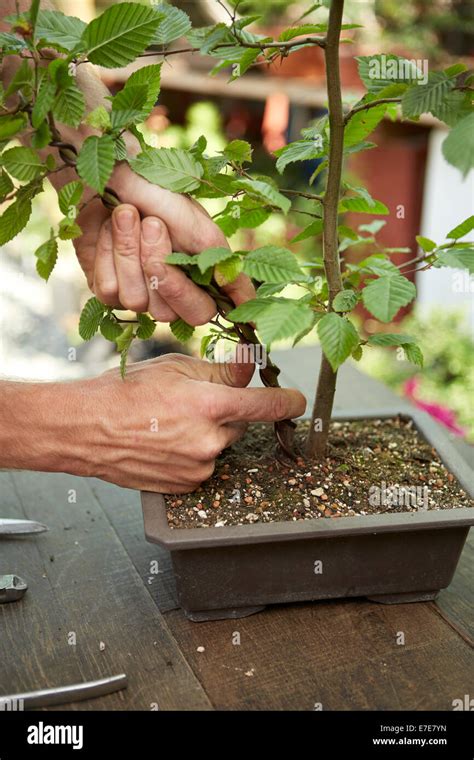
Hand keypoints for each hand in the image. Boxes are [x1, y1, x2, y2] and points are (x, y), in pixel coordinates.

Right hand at [74, 353, 305, 492]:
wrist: (88, 429)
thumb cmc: (125, 392)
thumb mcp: (176, 367)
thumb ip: (221, 370)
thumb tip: (251, 363)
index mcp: (210, 406)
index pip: (267, 405)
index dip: (287, 401)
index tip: (297, 400)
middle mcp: (210, 441)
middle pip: (240, 425)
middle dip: (227, 413)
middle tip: (193, 404)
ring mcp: (198, 468)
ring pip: (221, 446)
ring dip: (208, 435)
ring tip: (171, 424)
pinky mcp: (187, 486)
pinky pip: (204, 467)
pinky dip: (194, 455)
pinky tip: (167, 442)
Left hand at [75, 165, 255, 323]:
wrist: (107, 171)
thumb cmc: (159, 190)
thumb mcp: (199, 225)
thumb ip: (221, 263)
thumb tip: (247, 302)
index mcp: (198, 276)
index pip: (205, 311)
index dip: (200, 303)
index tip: (217, 300)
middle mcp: (169, 290)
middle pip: (168, 313)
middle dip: (157, 264)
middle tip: (153, 224)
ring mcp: (137, 292)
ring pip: (135, 301)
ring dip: (128, 253)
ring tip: (126, 215)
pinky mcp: (106, 288)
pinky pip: (108, 291)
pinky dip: (107, 253)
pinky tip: (107, 229)